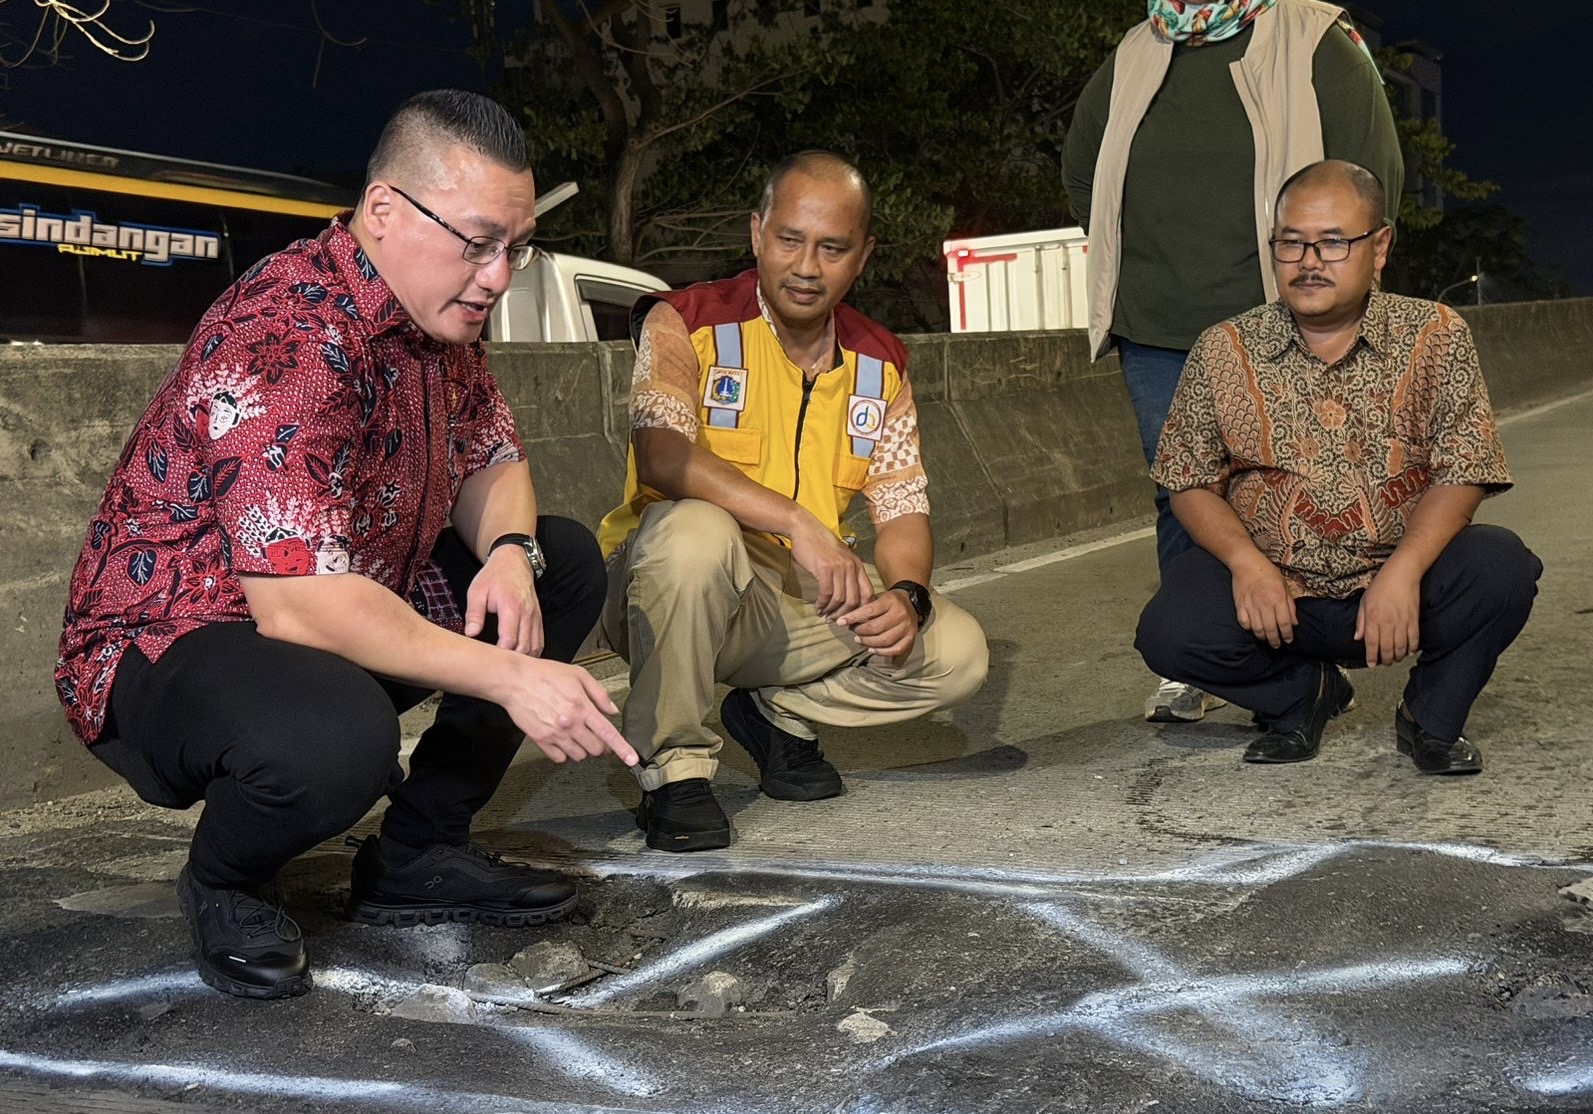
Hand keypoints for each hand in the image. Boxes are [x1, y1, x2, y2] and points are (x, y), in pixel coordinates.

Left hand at [465, 545, 544, 655]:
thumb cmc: (494, 576)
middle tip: (498, 667)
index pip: (510, 638)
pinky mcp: (538, 619)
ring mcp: (535, 617)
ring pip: (535, 646)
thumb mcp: (477, 591)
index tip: (490, 659)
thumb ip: (474, 613)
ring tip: (510, 666)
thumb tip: (471, 633)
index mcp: (511, 607)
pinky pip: (539, 641)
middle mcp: (527, 613)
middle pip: (525, 646)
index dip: (501, 653)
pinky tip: (522, 658)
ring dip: (524, 658)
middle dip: (512, 660)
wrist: (514, 562)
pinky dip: (532, 652)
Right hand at [501, 658, 637, 766]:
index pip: (608, 733)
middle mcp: (570, 724)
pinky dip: (563, 753)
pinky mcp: (541, 740)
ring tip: (574, 733)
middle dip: (599, 744)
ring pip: (579, 756)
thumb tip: (612, 710)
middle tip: (592, 733)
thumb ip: (599, 694)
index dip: (622, 749)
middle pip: (595, 749)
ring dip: (581, 749)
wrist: (515, 680)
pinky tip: (561, 739)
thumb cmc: (545, 674)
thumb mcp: (578, 675)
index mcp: (582, 707)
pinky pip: (559, 758)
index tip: (632, 759)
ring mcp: (555, 734)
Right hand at [788, 511, 872, 618]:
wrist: (804, 528)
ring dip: (832, 611)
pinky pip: (826, 593)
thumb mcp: (840, 556)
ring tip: (825, 615)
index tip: (852, 617)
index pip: (868, 593)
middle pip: (855, 600)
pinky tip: (818, 608)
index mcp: (858, 565)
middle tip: (837, 621)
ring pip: (840, 599)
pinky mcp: (824, 568)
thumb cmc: (820, 543)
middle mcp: (851, 566)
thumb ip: (847, 571)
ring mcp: (839, 567)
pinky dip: (822, 604)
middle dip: (846, 614)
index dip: (862, 609)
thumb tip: (848, 594)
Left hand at [833, 589, 917, 657]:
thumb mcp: (879, 597)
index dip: (853, 618)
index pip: (869, 611)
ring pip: (884, 640)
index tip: (840, 622)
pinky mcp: (911, 638)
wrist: (911, 603)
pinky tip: (871, 649)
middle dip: (860, 631)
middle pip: (876, 628)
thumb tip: (845, 619)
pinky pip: (895, 649)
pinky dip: (881, 652)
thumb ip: (865, 608)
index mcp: (891, 601)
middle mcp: (901, 614)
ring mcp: (907, 628)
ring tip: (858, 640)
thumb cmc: (890, 601)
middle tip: (853, 631)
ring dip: (867, 642)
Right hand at [1231, 554, 1297, 648]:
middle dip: (1275, 641)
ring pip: (1257, 629)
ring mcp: (1251, 605)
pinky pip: (1244, 623)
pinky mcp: (1240, 605)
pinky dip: (1249, 628)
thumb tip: (1295, 623)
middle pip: (1271, 629)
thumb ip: (1290, 605)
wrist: (1247, 563)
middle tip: (1277, 645)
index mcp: (1278, 598)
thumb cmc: (1268, 573)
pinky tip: (1253, 628)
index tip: (1289, 640)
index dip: (1288, 635)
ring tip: (1266, 639)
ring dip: (1262, 637)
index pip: (1285, 623)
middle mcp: (1265, 603)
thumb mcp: (1285, 586)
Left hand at [1356, 565, 1420, 666]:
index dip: (1371, 656)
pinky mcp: (1414, 619)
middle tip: (1384, 663)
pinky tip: (1408, 652)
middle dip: (1385, 659)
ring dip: (1398, 656)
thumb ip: (1361, 621)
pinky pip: (1414, 639)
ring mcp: (1402, 622)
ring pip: (1401, 646)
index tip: (1371, 664)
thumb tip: (1357, 638)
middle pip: (1387, 648)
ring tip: (1395, 659)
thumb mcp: (1364, 602)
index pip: (1371, 643)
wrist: (1402, 574)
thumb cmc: (1381, 586)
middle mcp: (1387, 622)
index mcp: (1373, 618)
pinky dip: (1412, 648)